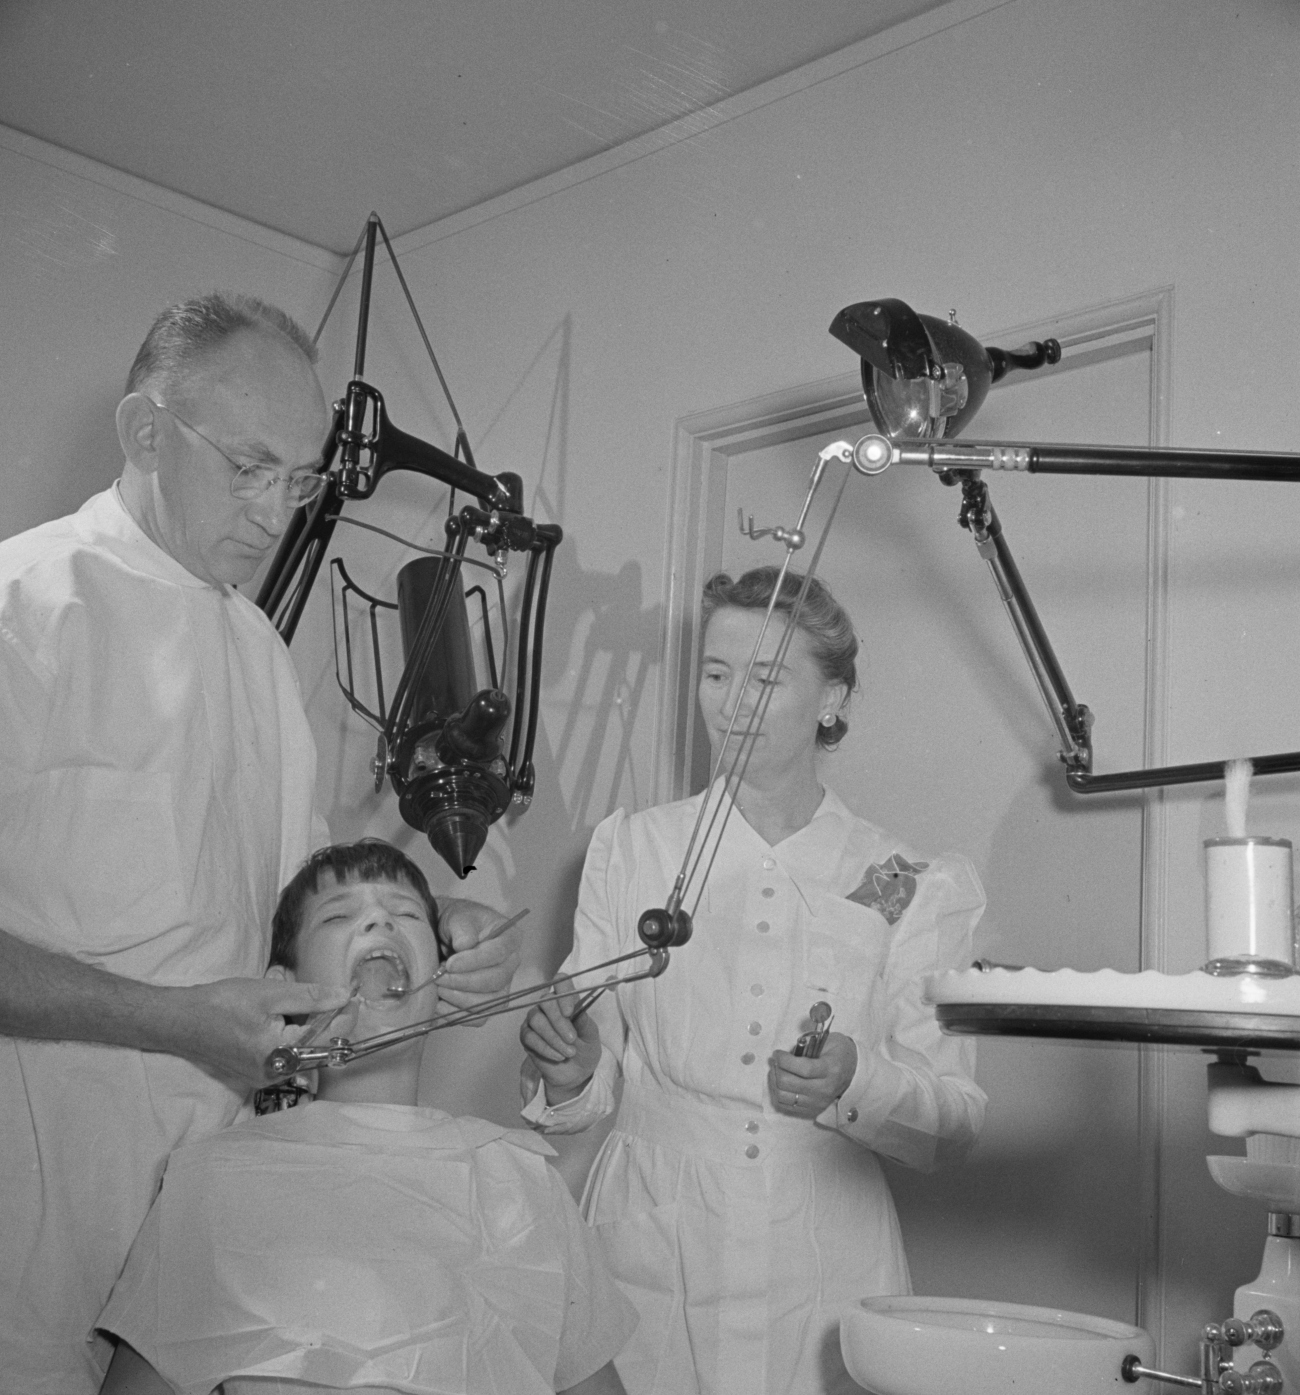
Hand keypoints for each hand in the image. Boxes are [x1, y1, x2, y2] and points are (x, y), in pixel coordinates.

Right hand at [167, 977, 351, 1092]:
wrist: (180, 1020)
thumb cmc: (222, 1005)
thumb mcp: (270, 994)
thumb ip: (311, 997)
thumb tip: (343, 996)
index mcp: (281, 1057)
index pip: (327, 1039)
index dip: (344, 1016)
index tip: (353, 996)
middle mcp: (275, 1074)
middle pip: (315, 1046)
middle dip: (323, 1019)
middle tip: (325, 993)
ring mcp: (264, 1076)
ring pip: (300, 1048)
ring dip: (305, 1024)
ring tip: (293, 999)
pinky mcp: (255, 1071)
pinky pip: (284, 1052)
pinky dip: (288, 1032)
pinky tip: (278, 1013)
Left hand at [434, 899, 523, 1019]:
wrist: (447, 935)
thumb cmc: (457, 923)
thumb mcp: (458, 916)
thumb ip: (463, 928)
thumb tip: (464, 946)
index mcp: (510, 938)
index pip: (498, 953)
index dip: (474, 961)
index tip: (449, 964)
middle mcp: (511, 964)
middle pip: (495, 980)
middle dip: (463, 982)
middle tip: (438, 977)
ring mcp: (502, 986)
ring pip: (488, 1003)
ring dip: (459, 999)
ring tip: (438, 988)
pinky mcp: (489, 1003)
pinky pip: (479, 1018)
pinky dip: (457, 1015)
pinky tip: (439, 1005)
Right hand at [519, 976, 601, 1103]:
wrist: (576, 1073)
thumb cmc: (585, 1049)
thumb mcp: (591, 1035)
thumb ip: (584, 1021)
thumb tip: (577, 1008)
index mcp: (566, 1000)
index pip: (560, 982)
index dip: (563, 993)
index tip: (570, 1012)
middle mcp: (548, 1006)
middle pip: (546, 1001)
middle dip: (559, 1021)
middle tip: (572, 1039)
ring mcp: (535, 1020)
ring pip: (537, 1020)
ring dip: (554, 1037)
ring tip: (569, 1052)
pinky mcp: (526, 1036)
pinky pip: (530, 1037)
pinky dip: (546, 1048)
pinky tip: (558, 1057)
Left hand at [769, 1032, 857, 1118]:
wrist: (852, 1071)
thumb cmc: (838, 1052)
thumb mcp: (827, 1041)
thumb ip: (806, 1047)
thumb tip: (784, 1055)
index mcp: (831, 1069)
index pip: (803, 1069)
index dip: (785, 1060)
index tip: (777, 1053)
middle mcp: (825, 1089)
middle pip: (790, 1084)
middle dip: (777, 1069)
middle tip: (776, 1061)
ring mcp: (818, 1102)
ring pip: (784, 1096)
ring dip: (774, 1082)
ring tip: (777, 1071)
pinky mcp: (812, 1110)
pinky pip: (786, 1105)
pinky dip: (778, 1092)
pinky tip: (780, 1082)